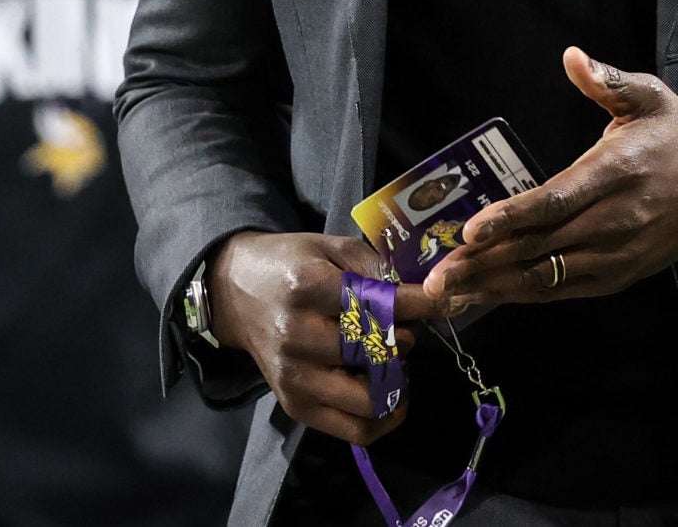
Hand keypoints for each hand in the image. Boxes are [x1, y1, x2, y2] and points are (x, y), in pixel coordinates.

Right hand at [207, 231, 433, 443]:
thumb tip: (419, 291)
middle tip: (406, 327)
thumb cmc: (288, 265)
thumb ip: (373, 265)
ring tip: (395, 360)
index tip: (443, 302)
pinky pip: (355, 431)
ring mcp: (295, 378)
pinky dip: (383, 418)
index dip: (420, 306)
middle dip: (405, 339)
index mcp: (307, 289)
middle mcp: (298, 337)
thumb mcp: (328, 246)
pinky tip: (388, 391)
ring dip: (396, 382)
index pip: (378, 305)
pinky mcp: (296, 406)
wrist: (234, 294)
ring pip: (371, 400)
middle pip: (378, 353)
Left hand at [422, 47, 677, 313]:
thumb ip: (607, 80)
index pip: (555, 202)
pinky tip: (489, 295)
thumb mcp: (649, 96)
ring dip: (494, 288)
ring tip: (447, 295)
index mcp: (616, 173)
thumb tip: (572, 57)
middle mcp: (615, 221)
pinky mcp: (619, 276)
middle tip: (436, 277)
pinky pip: (564, 290)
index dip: (511, 219)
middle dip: (483, 264)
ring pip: (546, 278)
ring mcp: (617, 255)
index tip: (470, 232)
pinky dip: (524, 295)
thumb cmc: (676, 135)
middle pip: (539, 248)